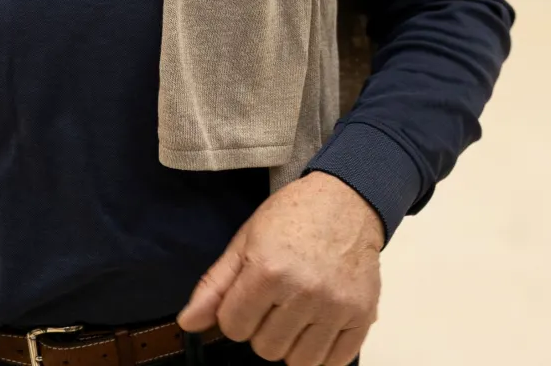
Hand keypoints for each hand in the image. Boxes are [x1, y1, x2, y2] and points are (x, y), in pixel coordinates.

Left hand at [177, 171, 382, 365]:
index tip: (248, 299)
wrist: (345, 201)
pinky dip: (323, 351)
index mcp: (268, 270)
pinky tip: (318, 324)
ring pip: (299, 362)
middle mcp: (303, 291)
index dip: (235, 315)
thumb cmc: (293, 216)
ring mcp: (335, 306)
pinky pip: (335, 362)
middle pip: (266, 348)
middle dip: (263, 329)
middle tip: (276, 301)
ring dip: (292, 343)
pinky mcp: (362, 315)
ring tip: (297, 314)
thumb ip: (215, 285)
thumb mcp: (244, 240)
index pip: (234, 328)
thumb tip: (188, 323)